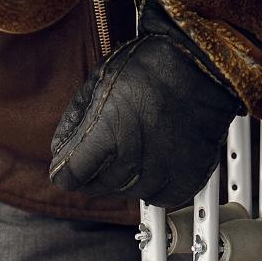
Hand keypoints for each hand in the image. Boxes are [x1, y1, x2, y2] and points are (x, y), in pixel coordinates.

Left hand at [49, 0, 243, 205]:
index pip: (68, 178)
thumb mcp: (99, 80)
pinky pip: (163, 197)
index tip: (72, 159)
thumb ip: (75, 120)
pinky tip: (156, 161)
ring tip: (135, 147)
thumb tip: (61, 147)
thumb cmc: (150, 64)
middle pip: (97, 188)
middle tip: (107, 145)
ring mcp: (163, 171)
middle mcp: (133, 159)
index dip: (65, 167)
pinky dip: (156, 185)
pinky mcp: (189, 176)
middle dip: (94, 170)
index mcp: (106, 136)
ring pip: (129, 193)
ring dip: (125, 177)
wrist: (200, 62)